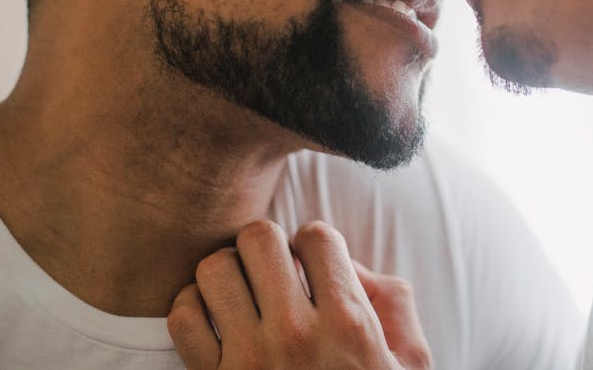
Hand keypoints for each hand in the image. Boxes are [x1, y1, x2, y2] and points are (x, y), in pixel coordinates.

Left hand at [168, 220, 431, 368]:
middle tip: (274, 270)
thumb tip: (347, 265)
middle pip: (258, 238)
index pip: (316, 237)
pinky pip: (183, 315)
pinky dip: (194, 309)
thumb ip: (392, 301)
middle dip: (267, 246)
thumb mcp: (410, 362)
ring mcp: (249, 360)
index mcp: (350, 325)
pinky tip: (218, 322)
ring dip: (228, 273)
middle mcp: (296, 335)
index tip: (311, 264)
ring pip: (214, 268)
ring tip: (243, 294)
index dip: (314, 243)